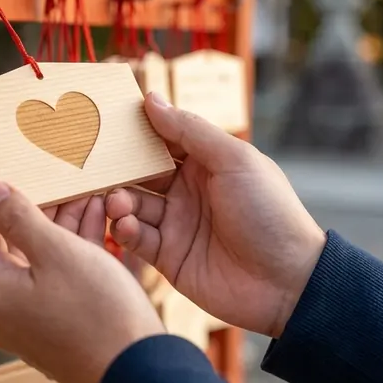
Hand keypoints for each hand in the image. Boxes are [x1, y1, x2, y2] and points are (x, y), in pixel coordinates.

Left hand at [0, 182, 164, 382]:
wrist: (142, 375)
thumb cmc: (98, 312)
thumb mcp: (58, 252)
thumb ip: (19, 218)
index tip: (14, 170)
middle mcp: (5, 308)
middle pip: (11, 244)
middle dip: (39, 209)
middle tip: (62, 179)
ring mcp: (32, 320)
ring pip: (40, 260)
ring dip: (62, 227)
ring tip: (89, 194)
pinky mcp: (59, 327)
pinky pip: (58, 280)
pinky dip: (74, 253)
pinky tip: (100, 223)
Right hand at [105, 92, 327, 337]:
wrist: (287, 283)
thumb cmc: (270, 213)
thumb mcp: (234, 160)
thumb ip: (189, 130)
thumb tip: (151, 99)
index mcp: (205, 163)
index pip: (160, 140)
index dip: (135, 131)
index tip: (104, 121)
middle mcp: (186, 191)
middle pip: (138, 172)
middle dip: (117, 168)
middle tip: (95, 165)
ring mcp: (175, 224)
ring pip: (131, 204)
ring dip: (118, 200)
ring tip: (116, 201)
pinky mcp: (166, 256)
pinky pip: (134, 238)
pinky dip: (125, 229)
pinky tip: (126, 225)